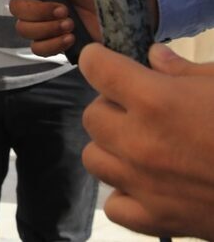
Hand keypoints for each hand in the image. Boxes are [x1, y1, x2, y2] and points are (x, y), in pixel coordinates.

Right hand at [0, 0, 102, 55]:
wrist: (125, 10)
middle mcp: (34, 0)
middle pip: (14, 8)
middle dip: (38, 10)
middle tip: (64, 9)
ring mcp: (42, 22)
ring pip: (23, 29)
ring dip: (46, 27)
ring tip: (70, 24)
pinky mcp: (53, 41)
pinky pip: (37, 48)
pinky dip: (52, 44)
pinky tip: (70, 37)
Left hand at [78, 42, 213, 239]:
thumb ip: (185, 71)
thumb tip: (154, 56)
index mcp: (156, 101)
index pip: (95, 68)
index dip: (100, 61)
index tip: (107, 62)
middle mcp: (139, 142)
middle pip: (92, 115)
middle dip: (111, 106)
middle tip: (139, 108)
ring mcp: (144, 184)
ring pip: (95, 158)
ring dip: (112, 148)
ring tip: (142, 144)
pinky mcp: (157, 220)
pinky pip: (114, 205)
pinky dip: (124, 193)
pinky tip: (148, 183)